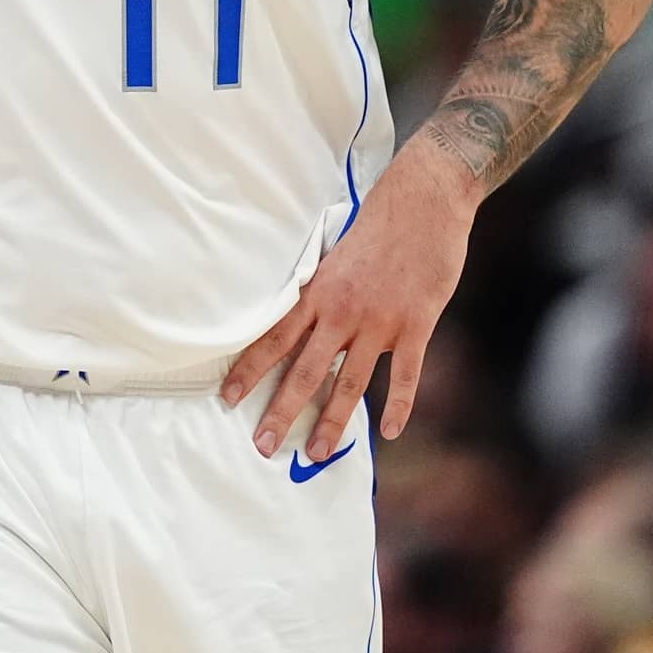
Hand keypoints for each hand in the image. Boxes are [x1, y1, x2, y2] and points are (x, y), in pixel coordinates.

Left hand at [222, 146, 470, 460]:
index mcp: (318, 292)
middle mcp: (342, 311)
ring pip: (349, 383)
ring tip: (317, 453)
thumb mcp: (335, 253)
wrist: (424, 199)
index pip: (274, 338)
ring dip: (332, 422)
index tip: (227, 399)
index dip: (249, 371)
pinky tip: (389, 431)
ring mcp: (379, 321)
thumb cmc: (379, 222)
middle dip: (281, 411)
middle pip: (304, 371)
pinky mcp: (416, 324)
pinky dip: (399, 405)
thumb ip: (321, 291)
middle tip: (263, 446)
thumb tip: (302, 318)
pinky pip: (405, 375)